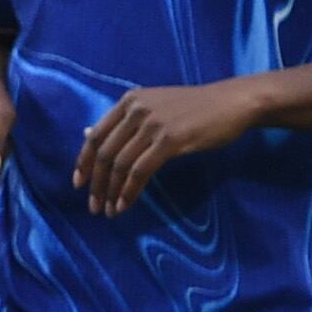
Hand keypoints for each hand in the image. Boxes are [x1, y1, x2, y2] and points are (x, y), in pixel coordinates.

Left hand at [74, 78, 267, 216]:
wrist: (232, 102)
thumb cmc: (195, 108)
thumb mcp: (154, 108)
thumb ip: (123, 122)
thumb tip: (86, 134)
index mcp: (129, 101)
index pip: (95, 135)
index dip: (84, 162)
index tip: (79, 184)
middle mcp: (136, 109)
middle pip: (105, 153)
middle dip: (96, 184)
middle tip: (93, 206)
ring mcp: (153, 124)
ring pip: (120, 164)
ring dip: (111, 192)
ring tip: (109, 211)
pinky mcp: (170, 139)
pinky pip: (140, 171)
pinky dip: (129, 191)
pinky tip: (125, 204)